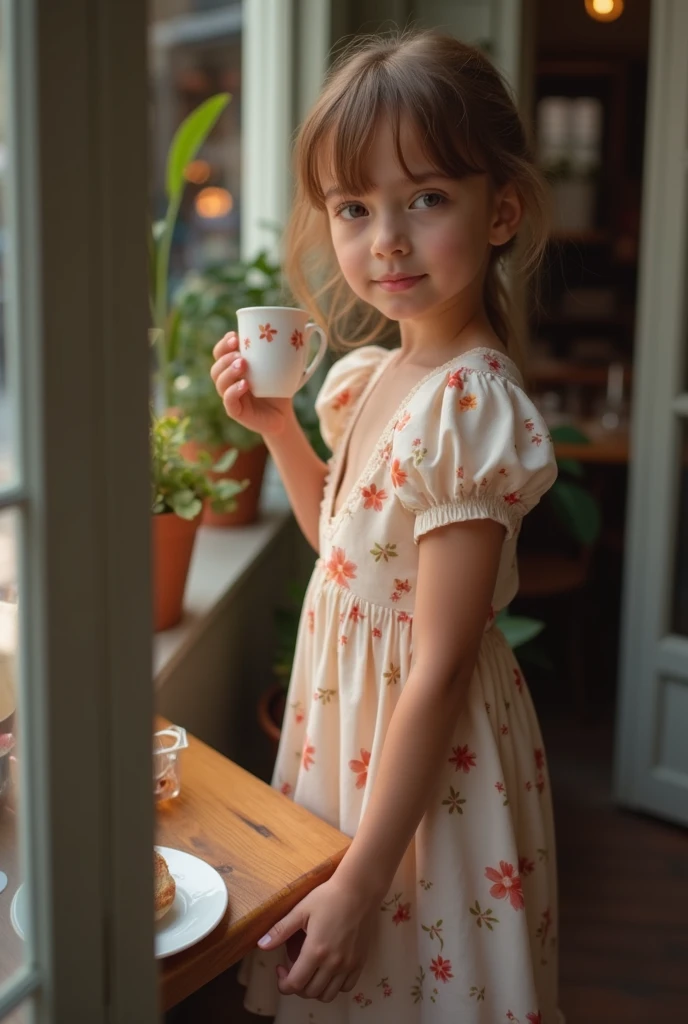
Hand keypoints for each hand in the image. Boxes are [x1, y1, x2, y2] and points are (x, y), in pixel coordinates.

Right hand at [210, 331, 292, 437]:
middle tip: (240, 353)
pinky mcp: (236, 412)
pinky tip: (244, 384)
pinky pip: (228, 401)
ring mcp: (231, 397)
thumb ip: (285, 350)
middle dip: (225, 357)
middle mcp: (229, 382)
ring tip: (243, 365)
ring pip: (220, 383)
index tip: (234, 336)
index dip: (223, 344)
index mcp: (234, 368)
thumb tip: (304, 325)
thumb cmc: (280, 389)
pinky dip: (234, 391)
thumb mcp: (282, 367)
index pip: (220, 354)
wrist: (284, 416)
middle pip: (216, 367)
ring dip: (228, 371)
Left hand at [256, 876, 377, 1002]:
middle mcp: (334, 963)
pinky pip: (347, 987)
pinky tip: (328, 970)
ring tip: (310, 971)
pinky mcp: (360, 962)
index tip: (280, 968)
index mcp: (316, 951)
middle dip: (296, 986)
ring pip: (328, 995)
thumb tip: (261, 945)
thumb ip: (280, 930)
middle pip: (310, 992)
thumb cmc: (328, 896)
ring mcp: (349, 964)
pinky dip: (334, 986)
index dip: (283, 983)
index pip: (295, 984)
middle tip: (292, 968)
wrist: (359, 889)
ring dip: (314, 989)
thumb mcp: (301, 910)